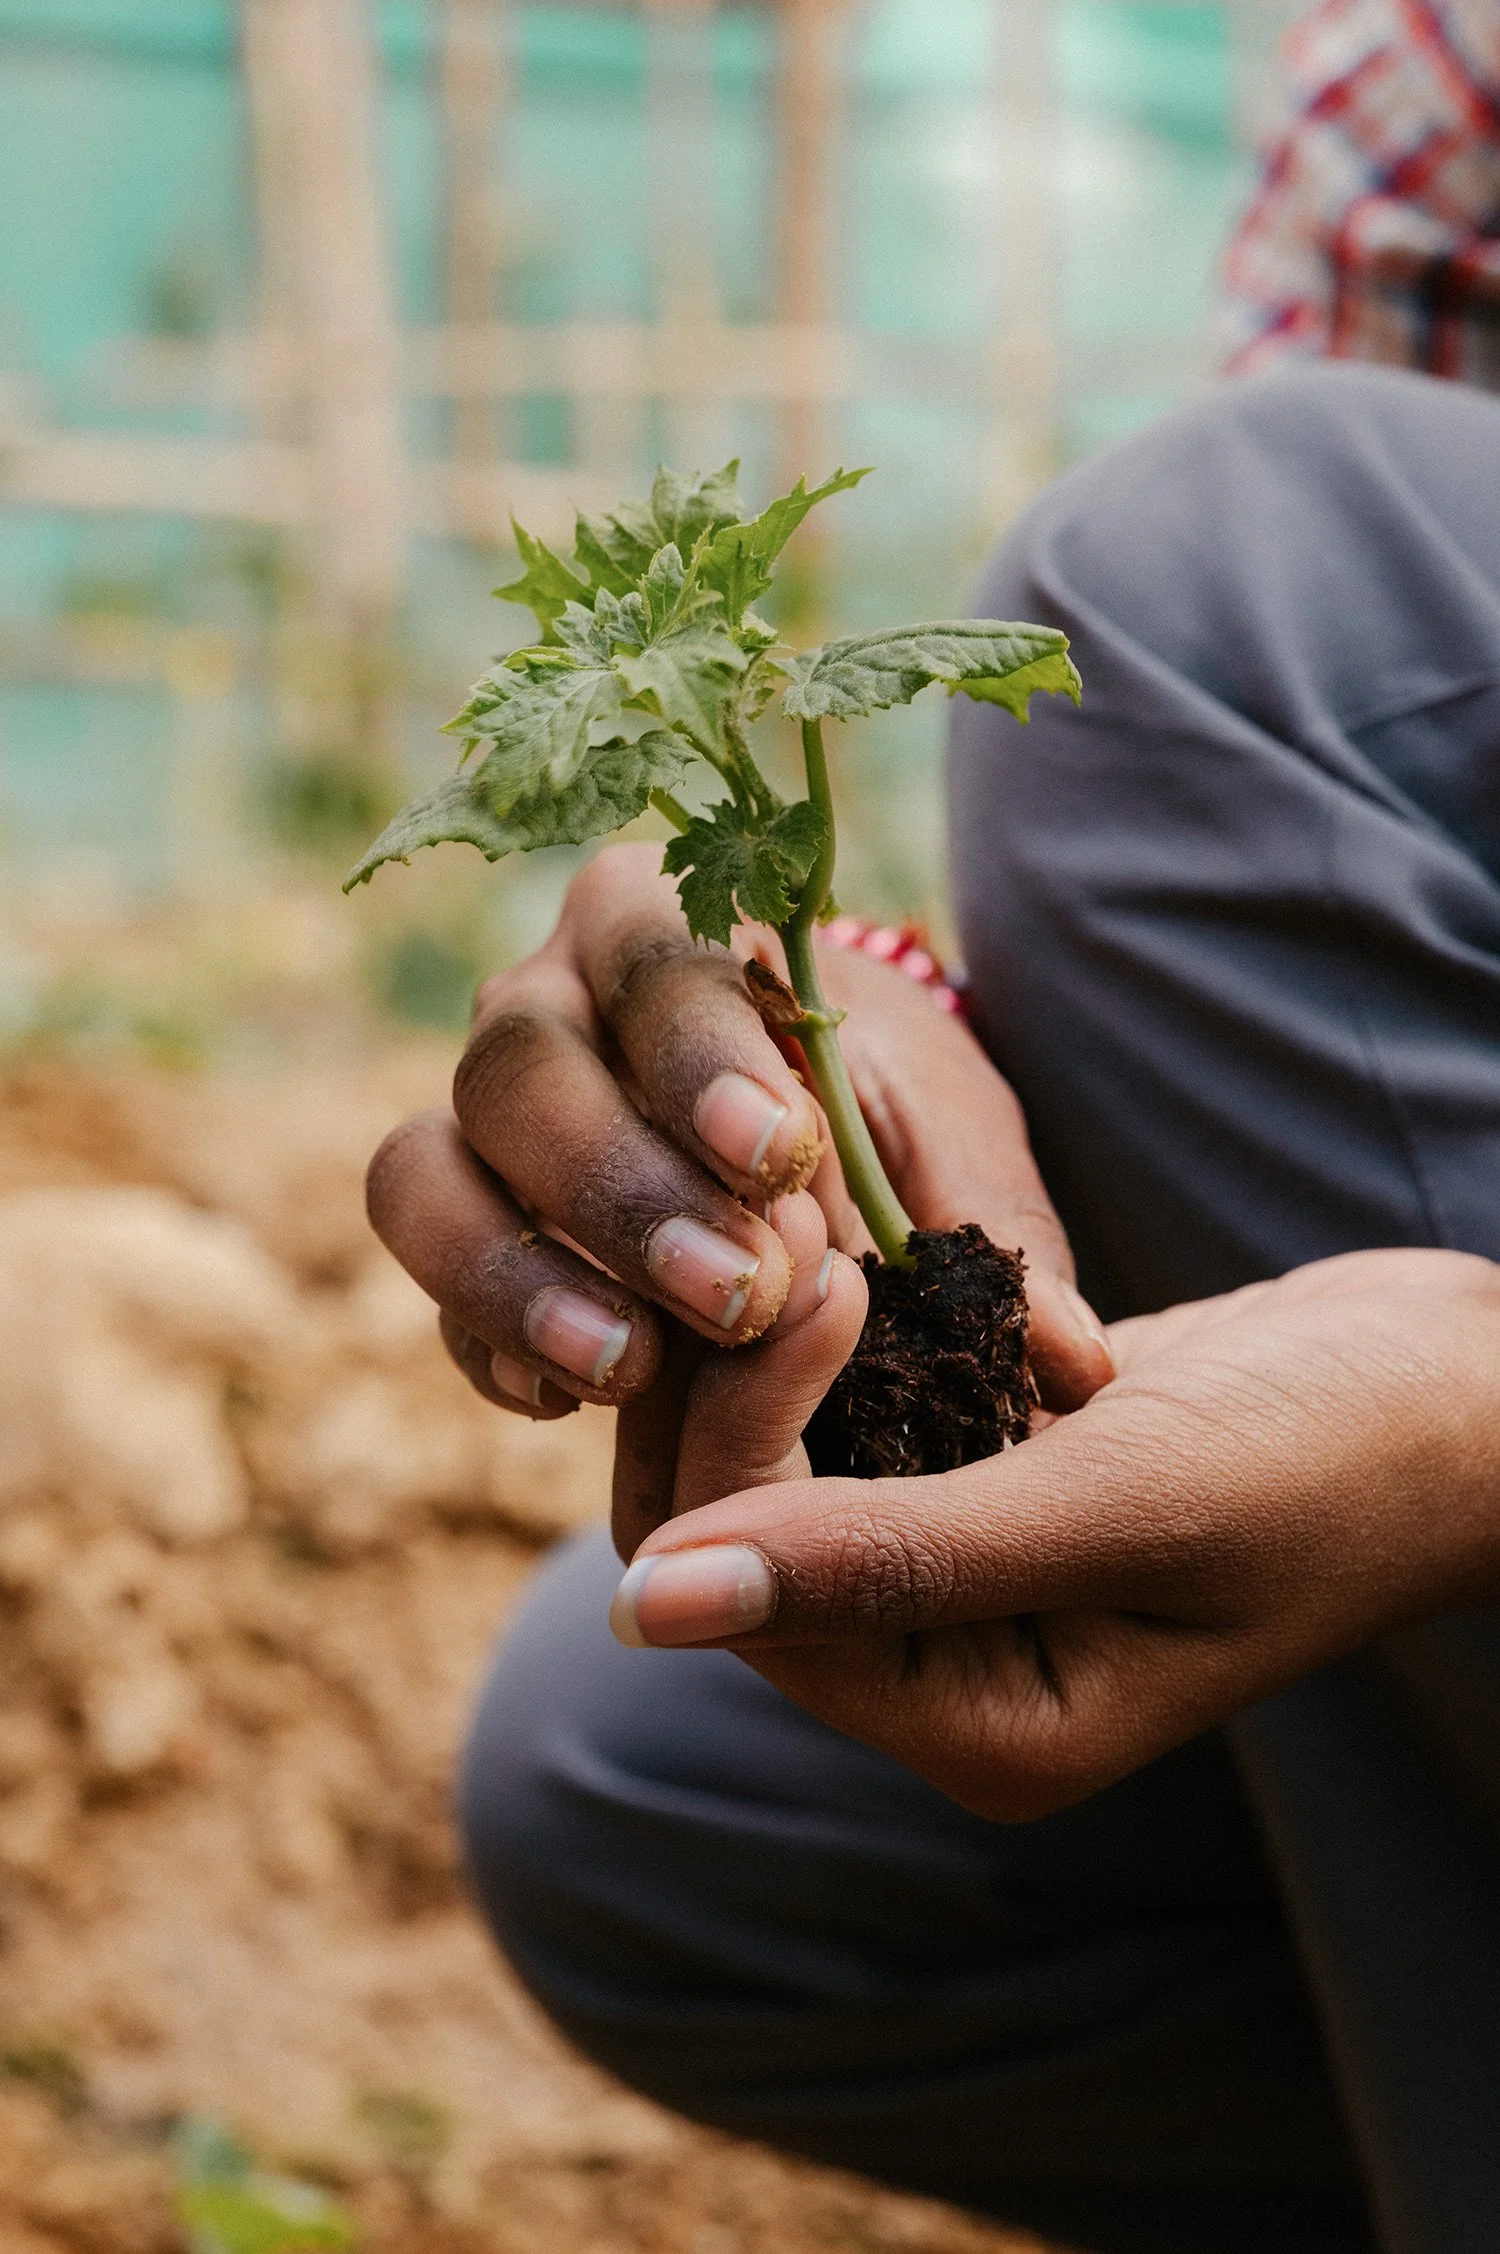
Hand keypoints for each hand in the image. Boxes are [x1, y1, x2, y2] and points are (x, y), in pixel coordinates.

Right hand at [365, 843, 1113, 1551]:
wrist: (790, 1129)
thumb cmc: (876, 1110)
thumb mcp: (949, 1138)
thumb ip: (986, 1226)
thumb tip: (1069, 1360)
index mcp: (662, 923)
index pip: (654, 964)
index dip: (701, 1060)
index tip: (779, 1155)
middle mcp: (544, 1000)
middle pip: (518, 1065)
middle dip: (620, 1185)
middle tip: (733, 1290)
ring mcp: (478, 1116)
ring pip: (424, 1168)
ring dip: (516, 1273)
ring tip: (630, 1370)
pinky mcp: (455, 1222)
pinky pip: (425, 1275)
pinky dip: (483, 1336)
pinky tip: (562, 1401)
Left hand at [609, 1247, 1499, 1817]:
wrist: (1461, 1388)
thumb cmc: (1330, 1460)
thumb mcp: (1114, 1508)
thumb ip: (884, 1560)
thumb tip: (645, 1613)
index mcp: (974, 1721)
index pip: (756, 1591)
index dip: (744, 1433)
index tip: (819, 1280)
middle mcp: (948, 1664)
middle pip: (739, 1524)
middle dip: (747, 1377)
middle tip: (809, 1236)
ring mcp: (965, 1565)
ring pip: (786, 1449)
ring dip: (798, 1338)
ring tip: (847, 1229)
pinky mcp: (987, 1473)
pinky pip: (865, 1402)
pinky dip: (874, 1326)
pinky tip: (921, 1264)